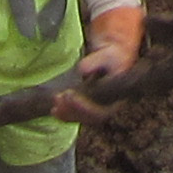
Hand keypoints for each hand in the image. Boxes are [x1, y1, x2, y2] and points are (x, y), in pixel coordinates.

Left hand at [55, 6, 143, 122]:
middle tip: (59, 98)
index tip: (70, 96)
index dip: (84, 106)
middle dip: (73, 110)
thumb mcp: (106, 55)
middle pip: (90, 117)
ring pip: (82, 118)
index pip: (101, 111)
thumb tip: (82, 69)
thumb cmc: (112, 56)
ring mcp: (98, 109)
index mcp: (117, 99)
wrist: (112, 57)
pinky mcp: (89, 108)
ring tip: (56, 101)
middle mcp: (108, 108)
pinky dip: (65, 114)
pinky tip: (54, 111)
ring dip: (67, 113)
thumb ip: (95, 62)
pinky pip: (77, 115)